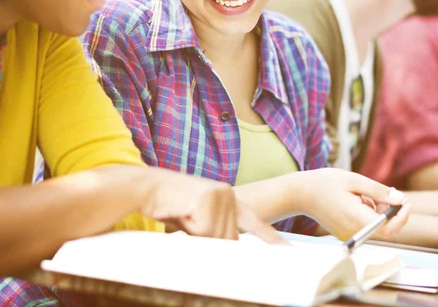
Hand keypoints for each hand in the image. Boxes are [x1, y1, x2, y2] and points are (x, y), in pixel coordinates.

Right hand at [140, 168, 282, 242]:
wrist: (149, 187)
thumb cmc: (172, 206)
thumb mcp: (199, 218)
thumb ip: (216, 229)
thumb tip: (229, 246)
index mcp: (231, 199)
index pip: (254, 222)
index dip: (270, 237)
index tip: (288, 250)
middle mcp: (230, 195)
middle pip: (228, 238)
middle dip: (207, 239)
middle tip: (188, 221)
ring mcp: (220, 195)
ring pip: (214, 236)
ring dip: (195, 233)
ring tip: (183, 215)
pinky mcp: (208, 197)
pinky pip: (201, 230)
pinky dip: (188, 227)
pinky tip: (181, 211)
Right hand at [291, 169, 409, 240]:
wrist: (300, 193)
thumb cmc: (326, 183)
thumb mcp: (354, 180)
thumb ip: (378, 191)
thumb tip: (400, 199)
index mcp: (357, 218)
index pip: (389, 228)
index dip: (402, 217)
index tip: (405, 201)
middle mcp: (353, 231)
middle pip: (383, 228)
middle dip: (389, 210)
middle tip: (386, 190)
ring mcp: (348, 234)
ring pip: (374, 225)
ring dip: (377, 209)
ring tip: (362, 192)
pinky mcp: (344, 232)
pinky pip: (364, 225)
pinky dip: (367, 213)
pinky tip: (355, 198)